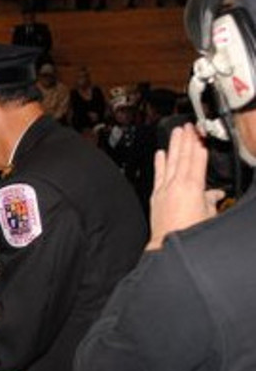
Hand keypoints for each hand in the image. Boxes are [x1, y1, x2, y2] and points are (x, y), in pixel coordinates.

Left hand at [147, 124, 224, 250]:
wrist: (168, 244)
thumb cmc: (190, 232)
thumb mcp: (208, 215)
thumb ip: (210, 200)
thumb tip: (214, 194)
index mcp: (193, 187)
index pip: (197, 160)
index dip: (199, 144)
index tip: (199, 132)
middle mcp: (177, 184)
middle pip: (183, 157)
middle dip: (186, 140)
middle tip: (187, 126)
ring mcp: (165, 189)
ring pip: (170, 162)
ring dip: (173, 146)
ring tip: (175, 132)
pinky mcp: (156, 196)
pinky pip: (158, 175)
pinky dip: (159, 163)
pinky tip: (160, 153)